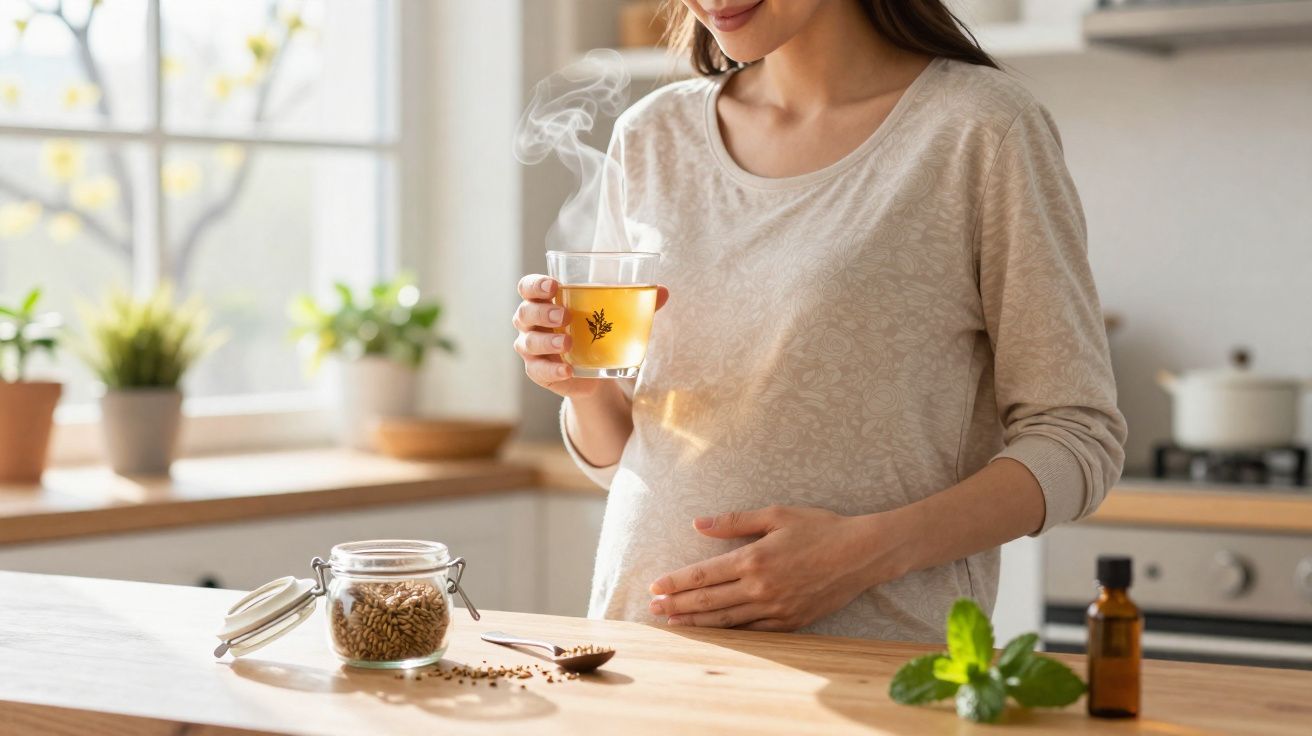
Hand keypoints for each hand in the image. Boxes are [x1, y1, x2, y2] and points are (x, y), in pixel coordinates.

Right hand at [511, 273, 667, 398]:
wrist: (595, 370)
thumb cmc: (596, 331)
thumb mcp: (613, 316)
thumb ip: (635, 302)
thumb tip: (664, 291)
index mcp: (545, 300)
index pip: (528, 287)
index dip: (536, 285)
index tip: (554, 286)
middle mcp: (531, 323)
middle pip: (525, 312)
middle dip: (542, 313)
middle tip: (565, 316)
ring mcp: (531, 348)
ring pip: (527, 342)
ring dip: (546, 342)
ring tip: (567, 343)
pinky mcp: (538, 371)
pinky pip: (538, 370)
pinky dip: (553, 370)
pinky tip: (568, 369)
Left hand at [647, 506, 907, 631]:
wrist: (862, 554)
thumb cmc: (820, 528)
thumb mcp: (776, 514)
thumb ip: (734, 521)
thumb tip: (698, 524)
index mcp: (755, 559)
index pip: (704, 575)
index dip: (677, 582)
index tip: (655, 586)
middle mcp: (761, 588)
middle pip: (709, 602)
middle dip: (678, 606)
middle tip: (653, 608)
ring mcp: (776, 609)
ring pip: (727, 621)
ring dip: (696, 623)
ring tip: (673, 623)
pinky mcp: (790, 622)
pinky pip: (753, 632)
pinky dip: (729, 633)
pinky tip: (713, 632)